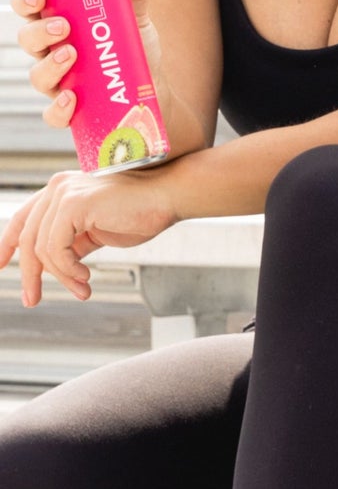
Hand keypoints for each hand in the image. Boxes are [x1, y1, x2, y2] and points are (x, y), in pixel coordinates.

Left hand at [0, 162, 181, 304]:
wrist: (169, 197)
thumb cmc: (141, 213)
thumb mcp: (98, 232)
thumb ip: (73, 242)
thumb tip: (55, 265)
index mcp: (60, 190)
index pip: (22, 219)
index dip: (6, 244)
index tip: (0, 266)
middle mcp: (56, 188)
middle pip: (27, 238)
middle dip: (29, 274)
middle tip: (32, 300)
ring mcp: (63, 194)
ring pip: (42, 249)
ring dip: (61, 277)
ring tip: (82, 289)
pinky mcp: (73, 204)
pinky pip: (55, 249)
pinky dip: (67, 269)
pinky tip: (85, 277)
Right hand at [13, 0, 163, 135]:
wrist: (153, 90)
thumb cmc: (134, 46)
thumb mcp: (136, 15)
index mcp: (58, 21)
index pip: (28, 7)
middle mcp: (51, 51)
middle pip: (26, 39)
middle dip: (38, 31)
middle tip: (63, 26)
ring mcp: (59, 81)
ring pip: (37, 75)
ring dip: (49, 65)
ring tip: (71, 55)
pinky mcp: (72, 109)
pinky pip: (53, 114)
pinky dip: (59, 109)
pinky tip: (73, 99)